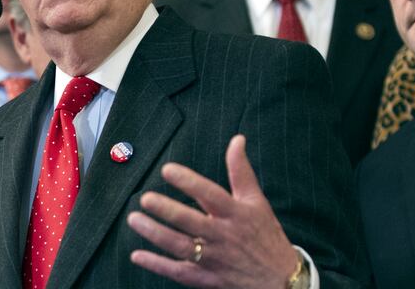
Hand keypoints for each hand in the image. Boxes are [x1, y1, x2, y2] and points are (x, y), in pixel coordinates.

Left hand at [127, 135, 298, 288]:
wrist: (280, 279)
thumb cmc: (265, 234)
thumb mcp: (256, 201)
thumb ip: (241, 170)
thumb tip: (237, 139)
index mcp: (236, 214)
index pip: (210, 194)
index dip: (189, 182)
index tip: (167, 170)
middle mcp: (223, 236)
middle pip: (191, 222)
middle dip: (167, 210)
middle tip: (146, 199)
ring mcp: (214, 259)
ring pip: (180, 246)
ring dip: (155, 234)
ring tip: (135, 220)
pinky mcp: (207, 279)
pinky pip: (178, 272)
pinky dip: (157, 265)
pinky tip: (138, 255)